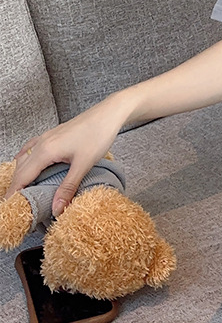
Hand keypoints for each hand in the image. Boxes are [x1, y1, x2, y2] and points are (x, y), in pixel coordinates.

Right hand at [3, 93, 128, 216]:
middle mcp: (42, 143)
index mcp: (45, 151)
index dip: (13, 194)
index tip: (11, 209)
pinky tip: (25, 163)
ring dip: (21, 175)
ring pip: (25, 159)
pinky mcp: (54, 134)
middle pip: (20, 170)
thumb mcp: (84, 164)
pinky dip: (26, 159)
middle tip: (16, 205)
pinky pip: (32, 148)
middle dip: (16, 188)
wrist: (109, 113)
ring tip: (22, 191)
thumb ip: (68, 187)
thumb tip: (57, 209)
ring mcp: (47, 137)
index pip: (21, 178)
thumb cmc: (99, 134)